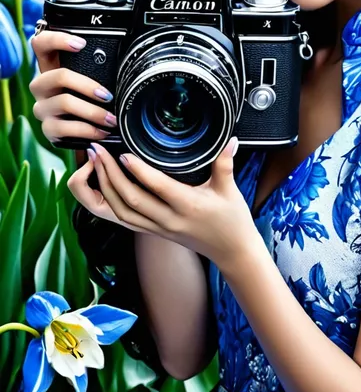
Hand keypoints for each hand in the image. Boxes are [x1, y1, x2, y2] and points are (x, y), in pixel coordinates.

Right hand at [30, 30, 116, 142]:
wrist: (83, 133)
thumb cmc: (90, 101)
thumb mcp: (91, 82)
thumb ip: (96, 70)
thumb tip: (124, 62)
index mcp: (51, 68)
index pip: (41, 44)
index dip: (57, 39)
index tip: (82, 44)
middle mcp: (42, 86)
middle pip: (58, 76)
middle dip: (87, 85)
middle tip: (108, 96)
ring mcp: (42, 108)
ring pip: (64, 102)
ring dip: (93, 112)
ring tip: (111, 119)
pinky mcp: (47, 129)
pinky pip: (65, 128)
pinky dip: (88, 130)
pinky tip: (101, 132)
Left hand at [67, 139, 261, 269]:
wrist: (232, 252)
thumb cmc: (232, 221)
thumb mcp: (230, 190)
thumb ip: (226, 163)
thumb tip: (230, 139)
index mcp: (187, 206)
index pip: (157, 187)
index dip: (138, 171)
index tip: (124, 154)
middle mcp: (168, 220)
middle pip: (131, 199)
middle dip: (110, 175)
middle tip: (99, 152)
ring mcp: (159, 229)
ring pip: (122, 212)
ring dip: (105, 188)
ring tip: (96, 165)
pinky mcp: (155, 232)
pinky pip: (126, 220)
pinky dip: (111, 204)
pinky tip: (104, 187)